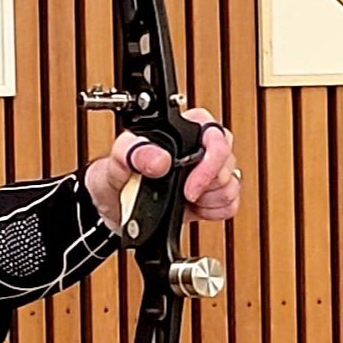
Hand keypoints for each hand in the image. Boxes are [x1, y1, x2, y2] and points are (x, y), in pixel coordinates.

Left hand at [81, 112, 240, 223]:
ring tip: (188, 201)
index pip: (214, 133)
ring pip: (231, 182)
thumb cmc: (114, 176)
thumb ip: (133, 152)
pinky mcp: (207, 196)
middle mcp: (197, 149)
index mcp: (180, 131)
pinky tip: (196, 210)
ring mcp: (204, 173)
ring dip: (213, 198)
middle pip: (227, 159)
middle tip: (188, 194)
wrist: (111, 208)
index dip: (211, 158)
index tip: (191, 181)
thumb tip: (160, 160)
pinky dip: (216, 211)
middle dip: (211, 182)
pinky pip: (229, 204)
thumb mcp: (116, 160)